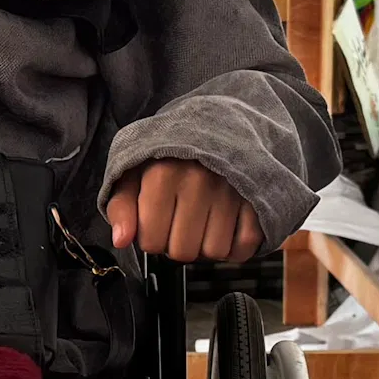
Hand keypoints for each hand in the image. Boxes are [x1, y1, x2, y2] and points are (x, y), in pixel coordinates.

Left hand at [104, 159, 262, 265]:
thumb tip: (121, 239)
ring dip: (207, 245)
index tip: (157, 222)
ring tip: (204, 222)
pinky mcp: (257, 198)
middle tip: (181, 222)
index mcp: (162, 175)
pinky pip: (245, 246)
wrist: (217, 126)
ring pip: (213, 252)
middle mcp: (198, 182)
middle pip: (182, 252)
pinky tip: (226, 228)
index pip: (150, 242)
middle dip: (178, 244)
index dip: (151, 239)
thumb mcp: (134, 173)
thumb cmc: (171, 157)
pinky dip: (236, 247)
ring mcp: (231, 190)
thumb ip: (121, 206)